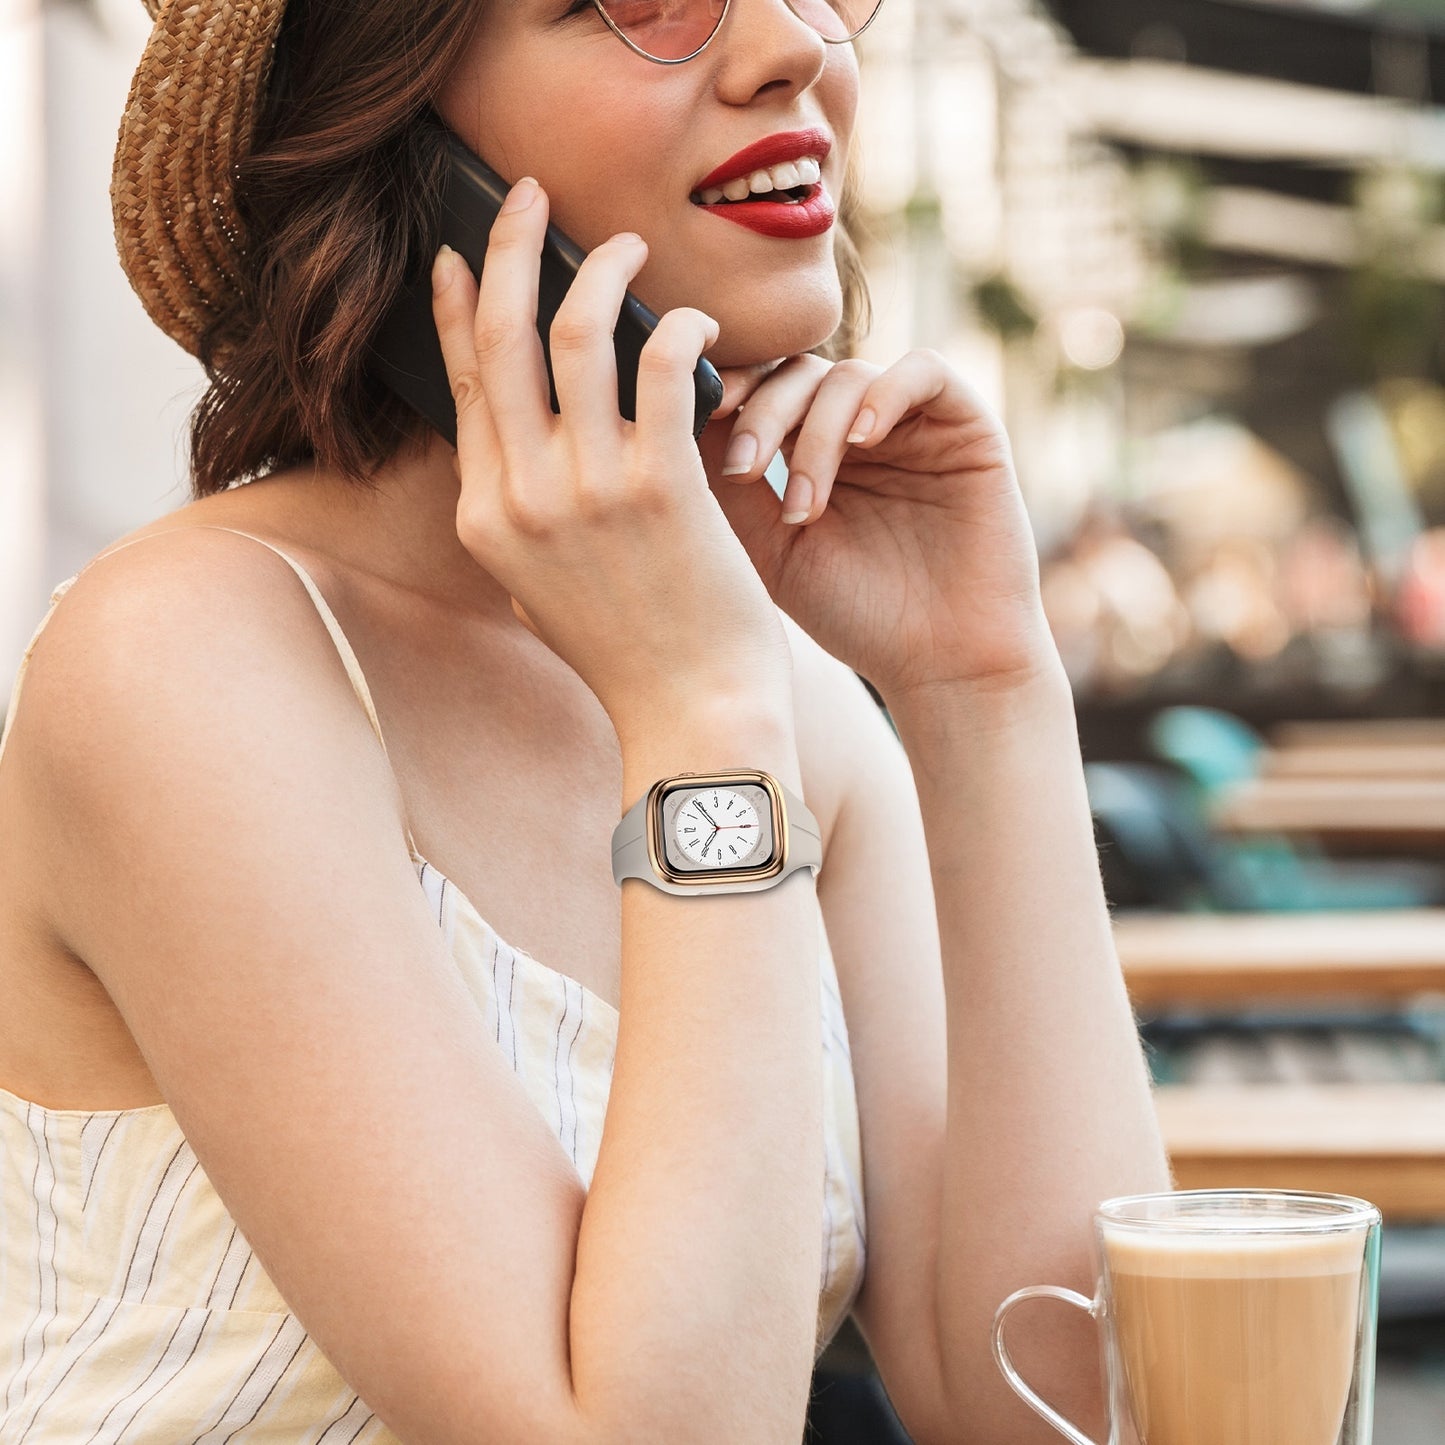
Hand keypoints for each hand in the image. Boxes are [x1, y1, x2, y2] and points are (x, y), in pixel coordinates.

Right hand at [429, 178, 793, 738]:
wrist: (690, 715)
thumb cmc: (628, 653)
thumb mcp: (541, 588)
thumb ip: (523, 517)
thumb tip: (527, 447)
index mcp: (484, 516)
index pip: (462, 382)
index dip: (458, 306)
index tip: (462, 252)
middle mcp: (521, 496)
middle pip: (498, 338)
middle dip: (509, 248)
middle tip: (529, 193)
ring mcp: (587, 491)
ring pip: (573, 334)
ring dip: (600, 270)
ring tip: (629, 244)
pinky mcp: (661, 489)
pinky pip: (659, 368)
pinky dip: (675, 327)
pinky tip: (693, 319)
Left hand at [695, 349, 1059, 701]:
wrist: (942, 666)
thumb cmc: (854, 618)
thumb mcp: (772, 551)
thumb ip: (730, 487)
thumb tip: (675, 416)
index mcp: (807, 452)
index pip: (759, 390)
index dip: (724, 392)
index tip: (688, 422)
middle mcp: (858, 430)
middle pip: (796, 373)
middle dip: (761, 413)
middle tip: (742, 468)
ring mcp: (912, 425)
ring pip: (847, 375)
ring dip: (815, 434)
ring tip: (805, 508)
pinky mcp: (967, 425)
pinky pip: (924, 370)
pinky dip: (885, 395)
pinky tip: (863, 442)